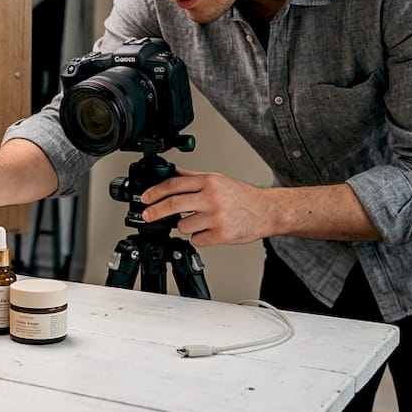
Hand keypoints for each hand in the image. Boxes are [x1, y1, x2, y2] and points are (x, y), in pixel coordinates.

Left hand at [139, 168, 271, 246]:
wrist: (266, 211)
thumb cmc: (241, 196)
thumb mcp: (217, 180)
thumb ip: (192, 177)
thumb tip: (170, 172)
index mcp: (209, 182)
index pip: (174, 185)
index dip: (155, 192)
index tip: (145, 199)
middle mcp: (212, 198)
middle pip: (174, 204)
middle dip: (156, 211)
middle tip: (147, 216)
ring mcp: (217, 217)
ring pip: (183, 225)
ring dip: (185, 225)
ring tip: (199, 221)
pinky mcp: (221, 235)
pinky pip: (197, 239)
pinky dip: (199, 237)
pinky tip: (210, 230)